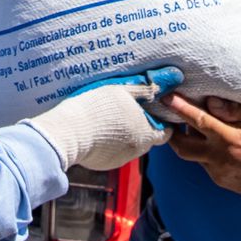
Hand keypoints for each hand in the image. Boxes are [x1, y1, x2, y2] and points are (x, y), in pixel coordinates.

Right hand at [25, 67, 181, 170]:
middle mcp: (137, 150)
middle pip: (147, 138)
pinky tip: (97, 129)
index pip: (166, 131)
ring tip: (109, 117)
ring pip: (129, 144)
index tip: (151, 108)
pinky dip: (109, 141)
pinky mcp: (104, 163)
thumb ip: (148, 87)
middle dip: (141, 125)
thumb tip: (173, 77)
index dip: (160, 119)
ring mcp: (120, 159)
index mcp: (146, 133)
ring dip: (125, 133)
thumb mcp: (123, 90)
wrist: (67, 133)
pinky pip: (113, 151)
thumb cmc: (97, 108)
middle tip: (127, 108)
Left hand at [163, 94, 240, 198]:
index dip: (180, 108)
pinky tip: (213, 145)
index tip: (166, 97)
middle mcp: (219, 158)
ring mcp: (218, 172)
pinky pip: (205, 164)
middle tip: (168, 119)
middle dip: (171, 133)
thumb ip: (233, 111)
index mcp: (229, 139)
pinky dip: (204, 153)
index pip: (198, 121)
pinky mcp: (219, 181)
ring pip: (193, 155)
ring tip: (196, 128)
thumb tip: (209, 100)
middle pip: (182, 147)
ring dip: (190, 142)